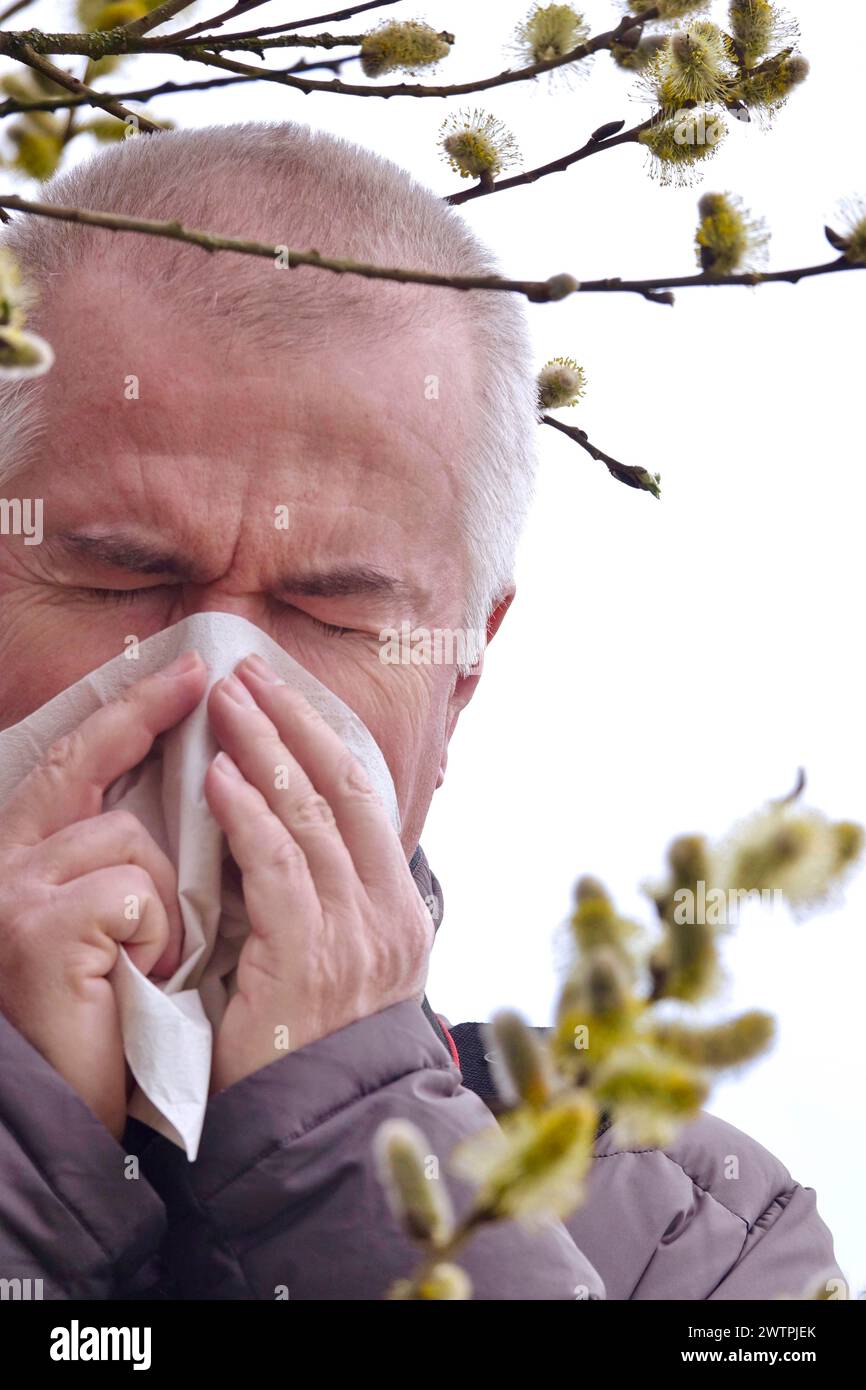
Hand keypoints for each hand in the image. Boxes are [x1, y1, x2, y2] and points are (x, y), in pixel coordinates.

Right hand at [0, 651, 206, 1136]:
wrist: (59, 1114)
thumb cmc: (100, 1016)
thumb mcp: (114, 922)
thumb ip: (128, 857)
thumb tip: (200, 787)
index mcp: (24, 857)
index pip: (73, 761)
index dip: (125, 712)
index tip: (184, 672)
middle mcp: (2, 863)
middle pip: (80, 763)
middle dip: (143, 712)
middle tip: (201, 674)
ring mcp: (12, 894)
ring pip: (127, 838)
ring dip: (161, 898)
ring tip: (148, 956)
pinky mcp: (37, 931)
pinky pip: (132, 891)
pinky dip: (154, 932)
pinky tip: (140, 973)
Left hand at [203, 653, 433, 1092]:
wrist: (323, 1133)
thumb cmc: (317, 1049)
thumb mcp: (344, 968)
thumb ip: (331, 902)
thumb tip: (296, 837)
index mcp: (398, 909)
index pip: (367, 798)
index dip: (324, 736)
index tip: (283, 693)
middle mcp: (388, 911)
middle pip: (347, 788)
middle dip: (296, 721)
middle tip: (250, 670)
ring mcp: (356, 934)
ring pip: (314, 815)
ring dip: (268, 750)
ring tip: (227, 703)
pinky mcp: (311, 959)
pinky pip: (280, 868)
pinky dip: (250, 816)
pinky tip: (220, 778)